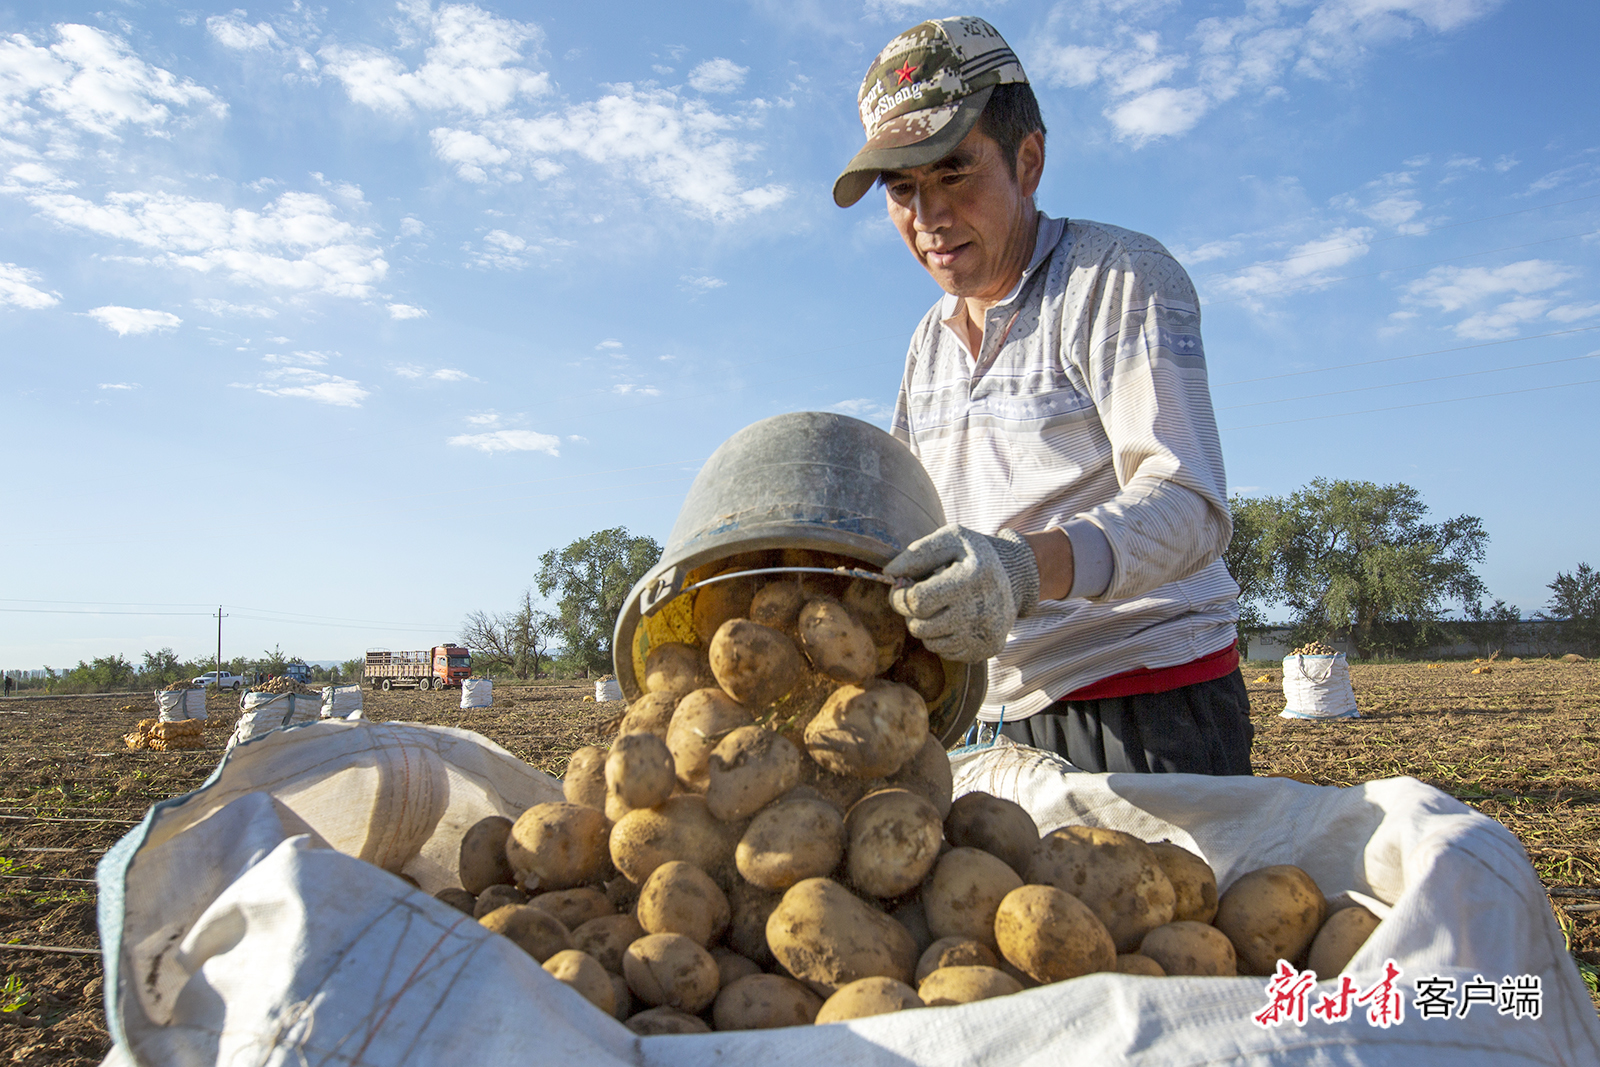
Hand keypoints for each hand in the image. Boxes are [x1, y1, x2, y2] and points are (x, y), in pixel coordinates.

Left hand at [882, 525, 1039, 662]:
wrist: (1015, 576)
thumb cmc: (973, 555)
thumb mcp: (951, 539)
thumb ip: (918, 553)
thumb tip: (889, 574)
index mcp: (971, 578)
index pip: (916, 601)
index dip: (899, 596)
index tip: (901, 587)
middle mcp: (981, 610)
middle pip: (919, 627)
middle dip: (910, 612)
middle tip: (920, 597)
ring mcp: (985, 634)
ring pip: (930, 643)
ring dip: (925, 626)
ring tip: (938, 607)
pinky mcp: (988, 649)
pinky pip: (947, 654)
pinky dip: (942, 638)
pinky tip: (953, 619)